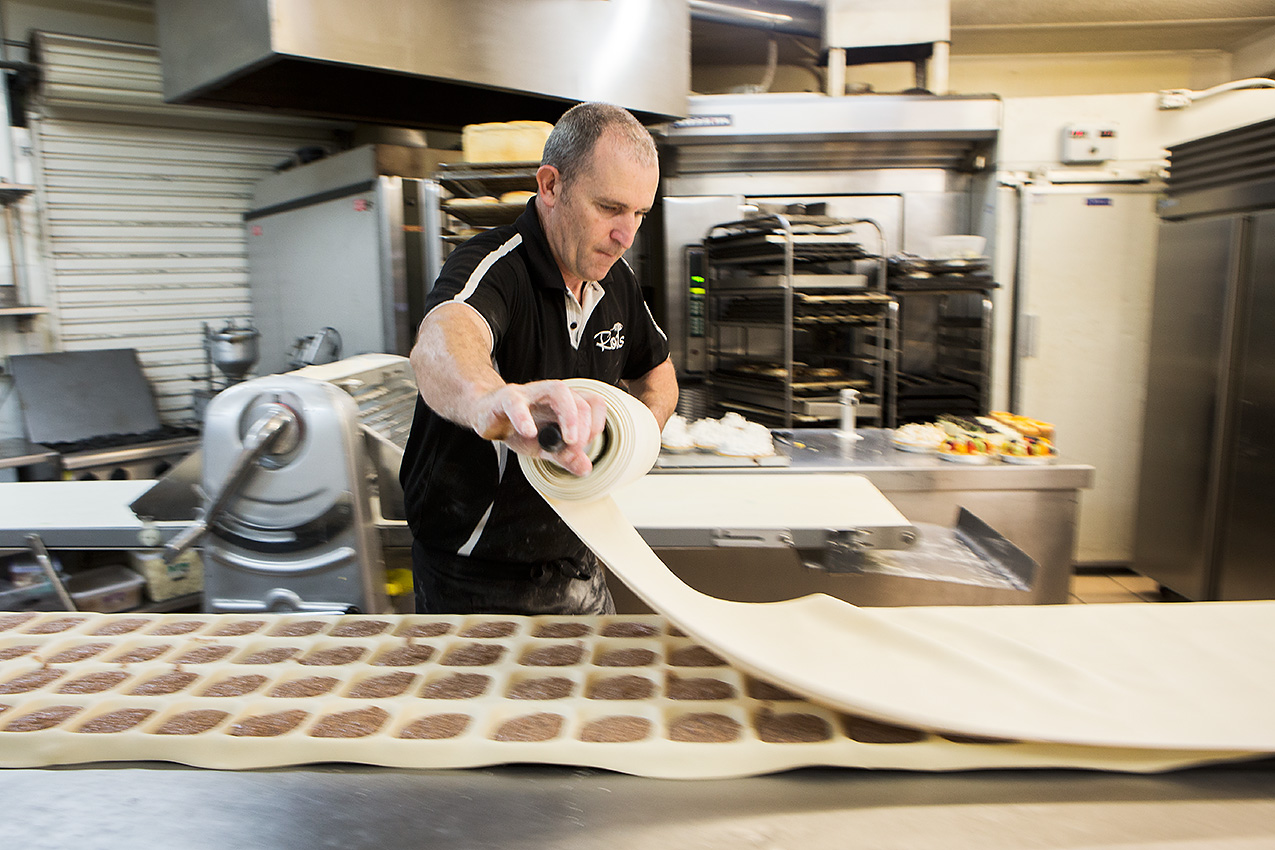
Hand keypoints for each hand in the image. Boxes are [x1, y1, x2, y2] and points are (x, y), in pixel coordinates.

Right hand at [471, 380, 606, 475]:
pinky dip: (524, 418)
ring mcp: (530, 394)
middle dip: (584, 426)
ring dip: (569, 416)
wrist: (486, 417)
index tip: (584, 444)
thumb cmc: (517, 427)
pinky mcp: (506, 399)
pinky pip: (516, 403)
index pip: (593, 403)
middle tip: (574, 447)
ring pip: (558, 390)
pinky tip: (529, 432)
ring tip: (567, 439)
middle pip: (579, 399)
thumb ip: (565, 456)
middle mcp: (551, 394)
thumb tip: (585, 468)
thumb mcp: (545, 447)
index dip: (595, 424)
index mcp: (564, 404)